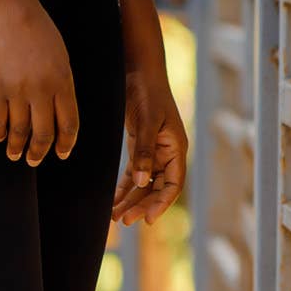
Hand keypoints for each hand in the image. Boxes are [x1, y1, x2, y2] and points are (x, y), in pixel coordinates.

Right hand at [0, 0, 79, 167]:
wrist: (8, 8)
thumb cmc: (38, 28)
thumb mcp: (61, 56)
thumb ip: (62, 84)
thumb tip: (58, 111)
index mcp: (63, 81)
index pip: (69, 124)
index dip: (66, 143)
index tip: (62, 154)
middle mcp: (41, 90)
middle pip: (43, 133)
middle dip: (40, 152)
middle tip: (35, 160)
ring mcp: (16, 90)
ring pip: (19, 131)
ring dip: (17, 147)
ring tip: (15, 154)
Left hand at [112, 62, 187, 225]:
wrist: (138, 69)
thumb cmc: (148, 91)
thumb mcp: (148, 121)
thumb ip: (145, 152)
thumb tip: (142, 183)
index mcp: (176, 148)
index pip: (173, 184)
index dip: (161, 203)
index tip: (147, 219)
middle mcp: (167, 152)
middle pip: (157, 188)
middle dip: (141, 205)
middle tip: (123, 221)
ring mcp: (154, 150)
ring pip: (144, 184)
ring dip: (131, 200)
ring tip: (115, 217)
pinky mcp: (139, 145)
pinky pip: (133, 173)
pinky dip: (124, 187)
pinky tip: (113, 200)